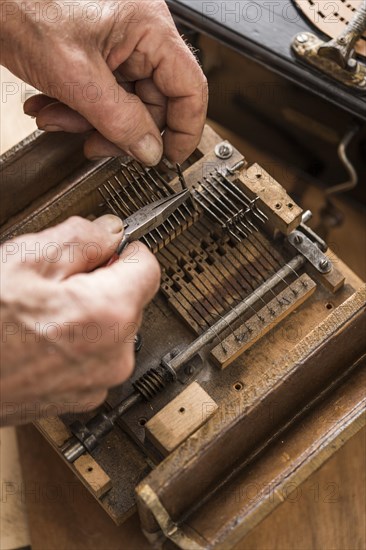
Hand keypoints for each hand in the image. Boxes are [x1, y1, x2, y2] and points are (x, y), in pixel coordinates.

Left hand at [0, 0, 207, 164]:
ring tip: (57, 118)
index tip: (171, 157)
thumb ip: (119, 120)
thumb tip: (149, 150)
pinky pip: (102, 94)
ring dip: (89, 122)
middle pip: (153, 102)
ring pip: (123, 104)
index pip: (190, 88)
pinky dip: (77, 108)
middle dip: (119, 130)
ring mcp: (118, 44)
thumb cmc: (22, 4)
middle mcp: (140, 35)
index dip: (185, 129)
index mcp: (149, 28)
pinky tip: (51, 106)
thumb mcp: (76, 76)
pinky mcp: (97, 53)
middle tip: (94, 143)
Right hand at [0, 215, 160, 424]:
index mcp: (108, 314)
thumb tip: (108, 231)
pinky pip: (93, 356)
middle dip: (99, 281)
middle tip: (56, 278)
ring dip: (86, 312)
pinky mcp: (79, 398)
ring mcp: (97, 382)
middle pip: (128, 299)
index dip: (125, 248)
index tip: (112, 243)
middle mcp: (114, 355)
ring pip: (110, 328)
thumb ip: (79, 238)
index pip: (148, 266)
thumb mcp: (23, 260)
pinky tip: (39, 336)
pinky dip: (75, 341)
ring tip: (40, 312)